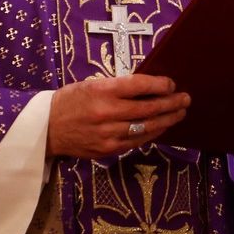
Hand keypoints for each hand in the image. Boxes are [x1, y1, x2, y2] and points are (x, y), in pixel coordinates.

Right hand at [47, 74, 189, 159]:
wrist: (47, 129)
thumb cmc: (70, 101)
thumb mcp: (91, 85)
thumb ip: (118, 87)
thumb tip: (148, 88)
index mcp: (102, 91)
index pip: (139, 85)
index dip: (160, 84)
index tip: (171, 83)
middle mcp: (107, 112)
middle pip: (149, 108)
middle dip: (171, 103)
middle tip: (185, 99)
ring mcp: (109, 134)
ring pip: (147, 127)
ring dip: (167, 120)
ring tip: (180, 113)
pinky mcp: (109, 149)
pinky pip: (137, 141)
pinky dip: (152, 133)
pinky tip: (161, 127)